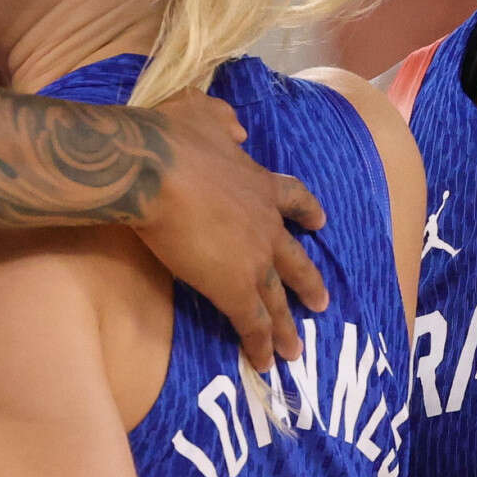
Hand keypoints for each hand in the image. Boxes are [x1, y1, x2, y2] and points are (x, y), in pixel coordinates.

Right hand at [136, 90, 327, 367]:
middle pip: (294, 260)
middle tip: (321, 303)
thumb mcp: (202, 113)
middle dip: (308, 282)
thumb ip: (223, 121)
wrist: (155, 171)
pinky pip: (251, 323)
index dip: (307, 211)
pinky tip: (264, 363)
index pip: (294, 199)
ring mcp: (253, 259)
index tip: (321, 221)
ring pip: (277, 300)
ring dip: (285, 327)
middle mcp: (265, 225)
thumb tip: (238, 131)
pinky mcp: (232, 287)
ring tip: (295, 349)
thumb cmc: (171, 139)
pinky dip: (259, 344)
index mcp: (260, 184)